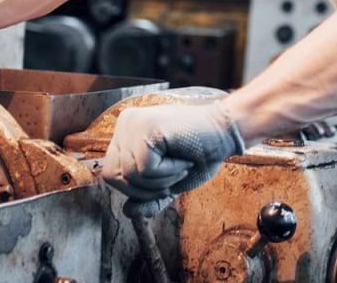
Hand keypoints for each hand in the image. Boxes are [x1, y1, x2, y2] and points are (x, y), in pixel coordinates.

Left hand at [102, 101, 245, 210]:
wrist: (226, 133)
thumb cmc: (200, 154)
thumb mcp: (171, 183)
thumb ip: (149, 198)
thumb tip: (127, 212)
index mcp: (126, 133)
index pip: (110, 174)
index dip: (136, 188)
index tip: (165, 179)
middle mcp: (125, 123)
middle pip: (113, 177)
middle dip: (146, 188)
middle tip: (174, 174)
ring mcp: (135, 122)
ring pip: (129, 175)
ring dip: (161, 180)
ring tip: (180, 164)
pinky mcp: (148, 127)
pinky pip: (144, 169)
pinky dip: (168, 172)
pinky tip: (183, 158)